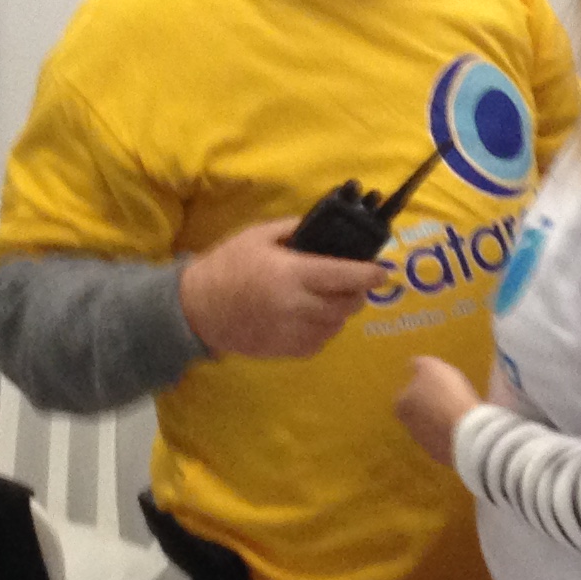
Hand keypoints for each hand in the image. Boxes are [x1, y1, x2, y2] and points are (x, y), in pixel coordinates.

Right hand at [178, 218, 391, 360]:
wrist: (197, 308)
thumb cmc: (227, 265)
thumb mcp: (258, 235)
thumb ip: (294, 229)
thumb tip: (326, 229)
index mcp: (292, 274)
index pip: (344, 276)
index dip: (369, 274)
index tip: (383, 271)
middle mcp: (297, 306)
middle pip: (347, 304)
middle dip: (357, 292)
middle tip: (353, 282)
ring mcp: (293, 332)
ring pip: (336, 325)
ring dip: (340, 311)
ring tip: (330, 298)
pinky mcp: (286, 351)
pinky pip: (320, 342)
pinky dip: (324, 329)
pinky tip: (312, 316)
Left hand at [395, 357, 483, 461]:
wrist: (467, 431)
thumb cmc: (446, 394)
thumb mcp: (431, 367)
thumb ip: (418, 364)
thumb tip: (412, 366)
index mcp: (401, 406)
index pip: (406, 394)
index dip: (421, 387)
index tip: (436, 384)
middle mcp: (408, 428)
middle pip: (418, 413)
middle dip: (430, 406)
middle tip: (449, 397)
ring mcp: (425, 445)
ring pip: (431, 428)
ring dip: (442, 421)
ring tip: (460, 412)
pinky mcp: (442, 456)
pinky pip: (446, 441)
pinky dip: (453, 434)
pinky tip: (466, 427)